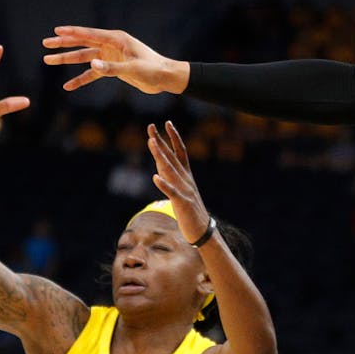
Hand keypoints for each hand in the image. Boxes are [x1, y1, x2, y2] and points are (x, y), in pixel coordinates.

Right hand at [42, 27, 187, 94]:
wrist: (165, 78)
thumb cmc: (153, 69)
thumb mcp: (133, 69)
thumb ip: (112, 67)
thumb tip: (92, 64)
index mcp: (116, 39)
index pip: (90, 34)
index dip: (72, 32)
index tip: (56, 31)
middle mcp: (111, 45)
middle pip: (83, 43)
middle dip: (63, 44)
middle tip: (45, 44)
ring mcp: (110, 56)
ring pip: (84, 57)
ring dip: (67, 60)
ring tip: (48, 60)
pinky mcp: (113, 68)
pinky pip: (92, 73)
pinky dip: (81, 79)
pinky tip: (68, 86)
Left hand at [146, 121, 211, 244]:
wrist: (203, 230)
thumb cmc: (190, 211)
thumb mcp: (180, 190)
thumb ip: (171, 177)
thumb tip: (160, 164)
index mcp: (187, 176)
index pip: (181, 151)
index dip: (174, 137)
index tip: (167, 122)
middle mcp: (186, 179)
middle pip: (172, 157)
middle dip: (161, 141)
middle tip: (151, 127)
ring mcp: (185, 190)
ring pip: (171, 170)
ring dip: (160, 156)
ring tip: (151, 143)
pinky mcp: (182, 204)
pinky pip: (172, 192)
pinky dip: (164, 185)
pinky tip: (155, 177)